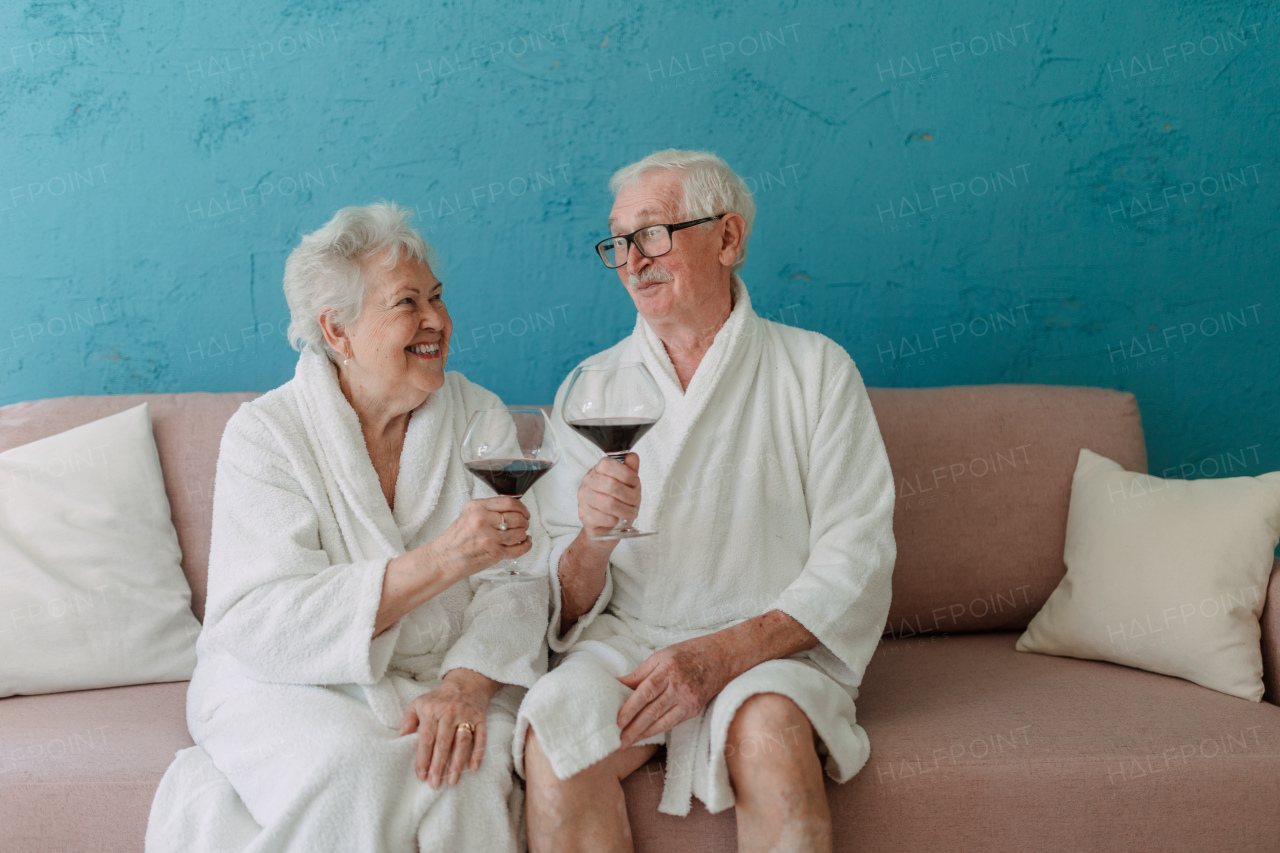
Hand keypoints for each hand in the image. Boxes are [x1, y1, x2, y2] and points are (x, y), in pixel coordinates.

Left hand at [398, 669, 498, 786]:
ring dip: (457, 763)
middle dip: (438, 766)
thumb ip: (408, 721)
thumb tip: (401, 738)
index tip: (421, 776)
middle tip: (434, 784)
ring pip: (462, 742)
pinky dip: (478, 753)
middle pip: (443, 743)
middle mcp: (449, 712)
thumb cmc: (438, 698)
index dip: (423, 759)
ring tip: (452, 781)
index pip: (426, 738)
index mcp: (431, 710)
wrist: (465, 682)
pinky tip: (473, 768)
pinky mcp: (480, 718)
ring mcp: (466, 715)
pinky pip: (480, 737)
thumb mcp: (417, 703)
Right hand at [427, 497, 531, 579]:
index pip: (509, 502)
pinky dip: (526, 546)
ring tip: (521, 534)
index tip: (524, 512)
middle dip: (524, 521)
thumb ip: (488, 510)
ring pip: (519, 533)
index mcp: (477, 507)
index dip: (522, 507)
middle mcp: (483, 520)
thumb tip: (512, 509)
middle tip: (524, 524)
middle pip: (517, 517)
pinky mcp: (494, 553)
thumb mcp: (468, 515)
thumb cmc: (455, 539)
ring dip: (524, 534)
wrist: (444, 559)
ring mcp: (489, 537)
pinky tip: (525, 543)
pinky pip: (518, 549)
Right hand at [577, 453, 640, 538]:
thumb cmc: (617, 500)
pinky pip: (604, 518)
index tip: (634, 483)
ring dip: (624, 510)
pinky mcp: (584, 516)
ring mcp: (584, 499)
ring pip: (607, 503)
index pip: (608, 464)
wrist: (604, 524)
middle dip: (629, 496)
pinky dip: (615, 520)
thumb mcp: (628, 483)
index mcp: (598, 470)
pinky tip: (616, 519)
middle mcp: (588, 482)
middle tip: (634, 502)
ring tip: (629, 513)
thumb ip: (630, 469)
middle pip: (610, 485)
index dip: (626, 474)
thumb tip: (632, 456)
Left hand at [615, 637, 729, 748]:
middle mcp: (679, 687)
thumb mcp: (660, 656)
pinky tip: (644, 736)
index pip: (646, 691)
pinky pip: (672, 723)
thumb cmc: (686, 654)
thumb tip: (616, 683)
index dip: (631, 707)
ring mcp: (688, 700)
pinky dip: (656, 731)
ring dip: (643, 734)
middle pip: (653, 710)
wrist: (719, 659)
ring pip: (662, 721)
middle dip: (634, 728)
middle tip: (619, 740)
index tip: (618, 720)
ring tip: (627, 742)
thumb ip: (639, 673)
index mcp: (668, 670)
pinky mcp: (693, 710)